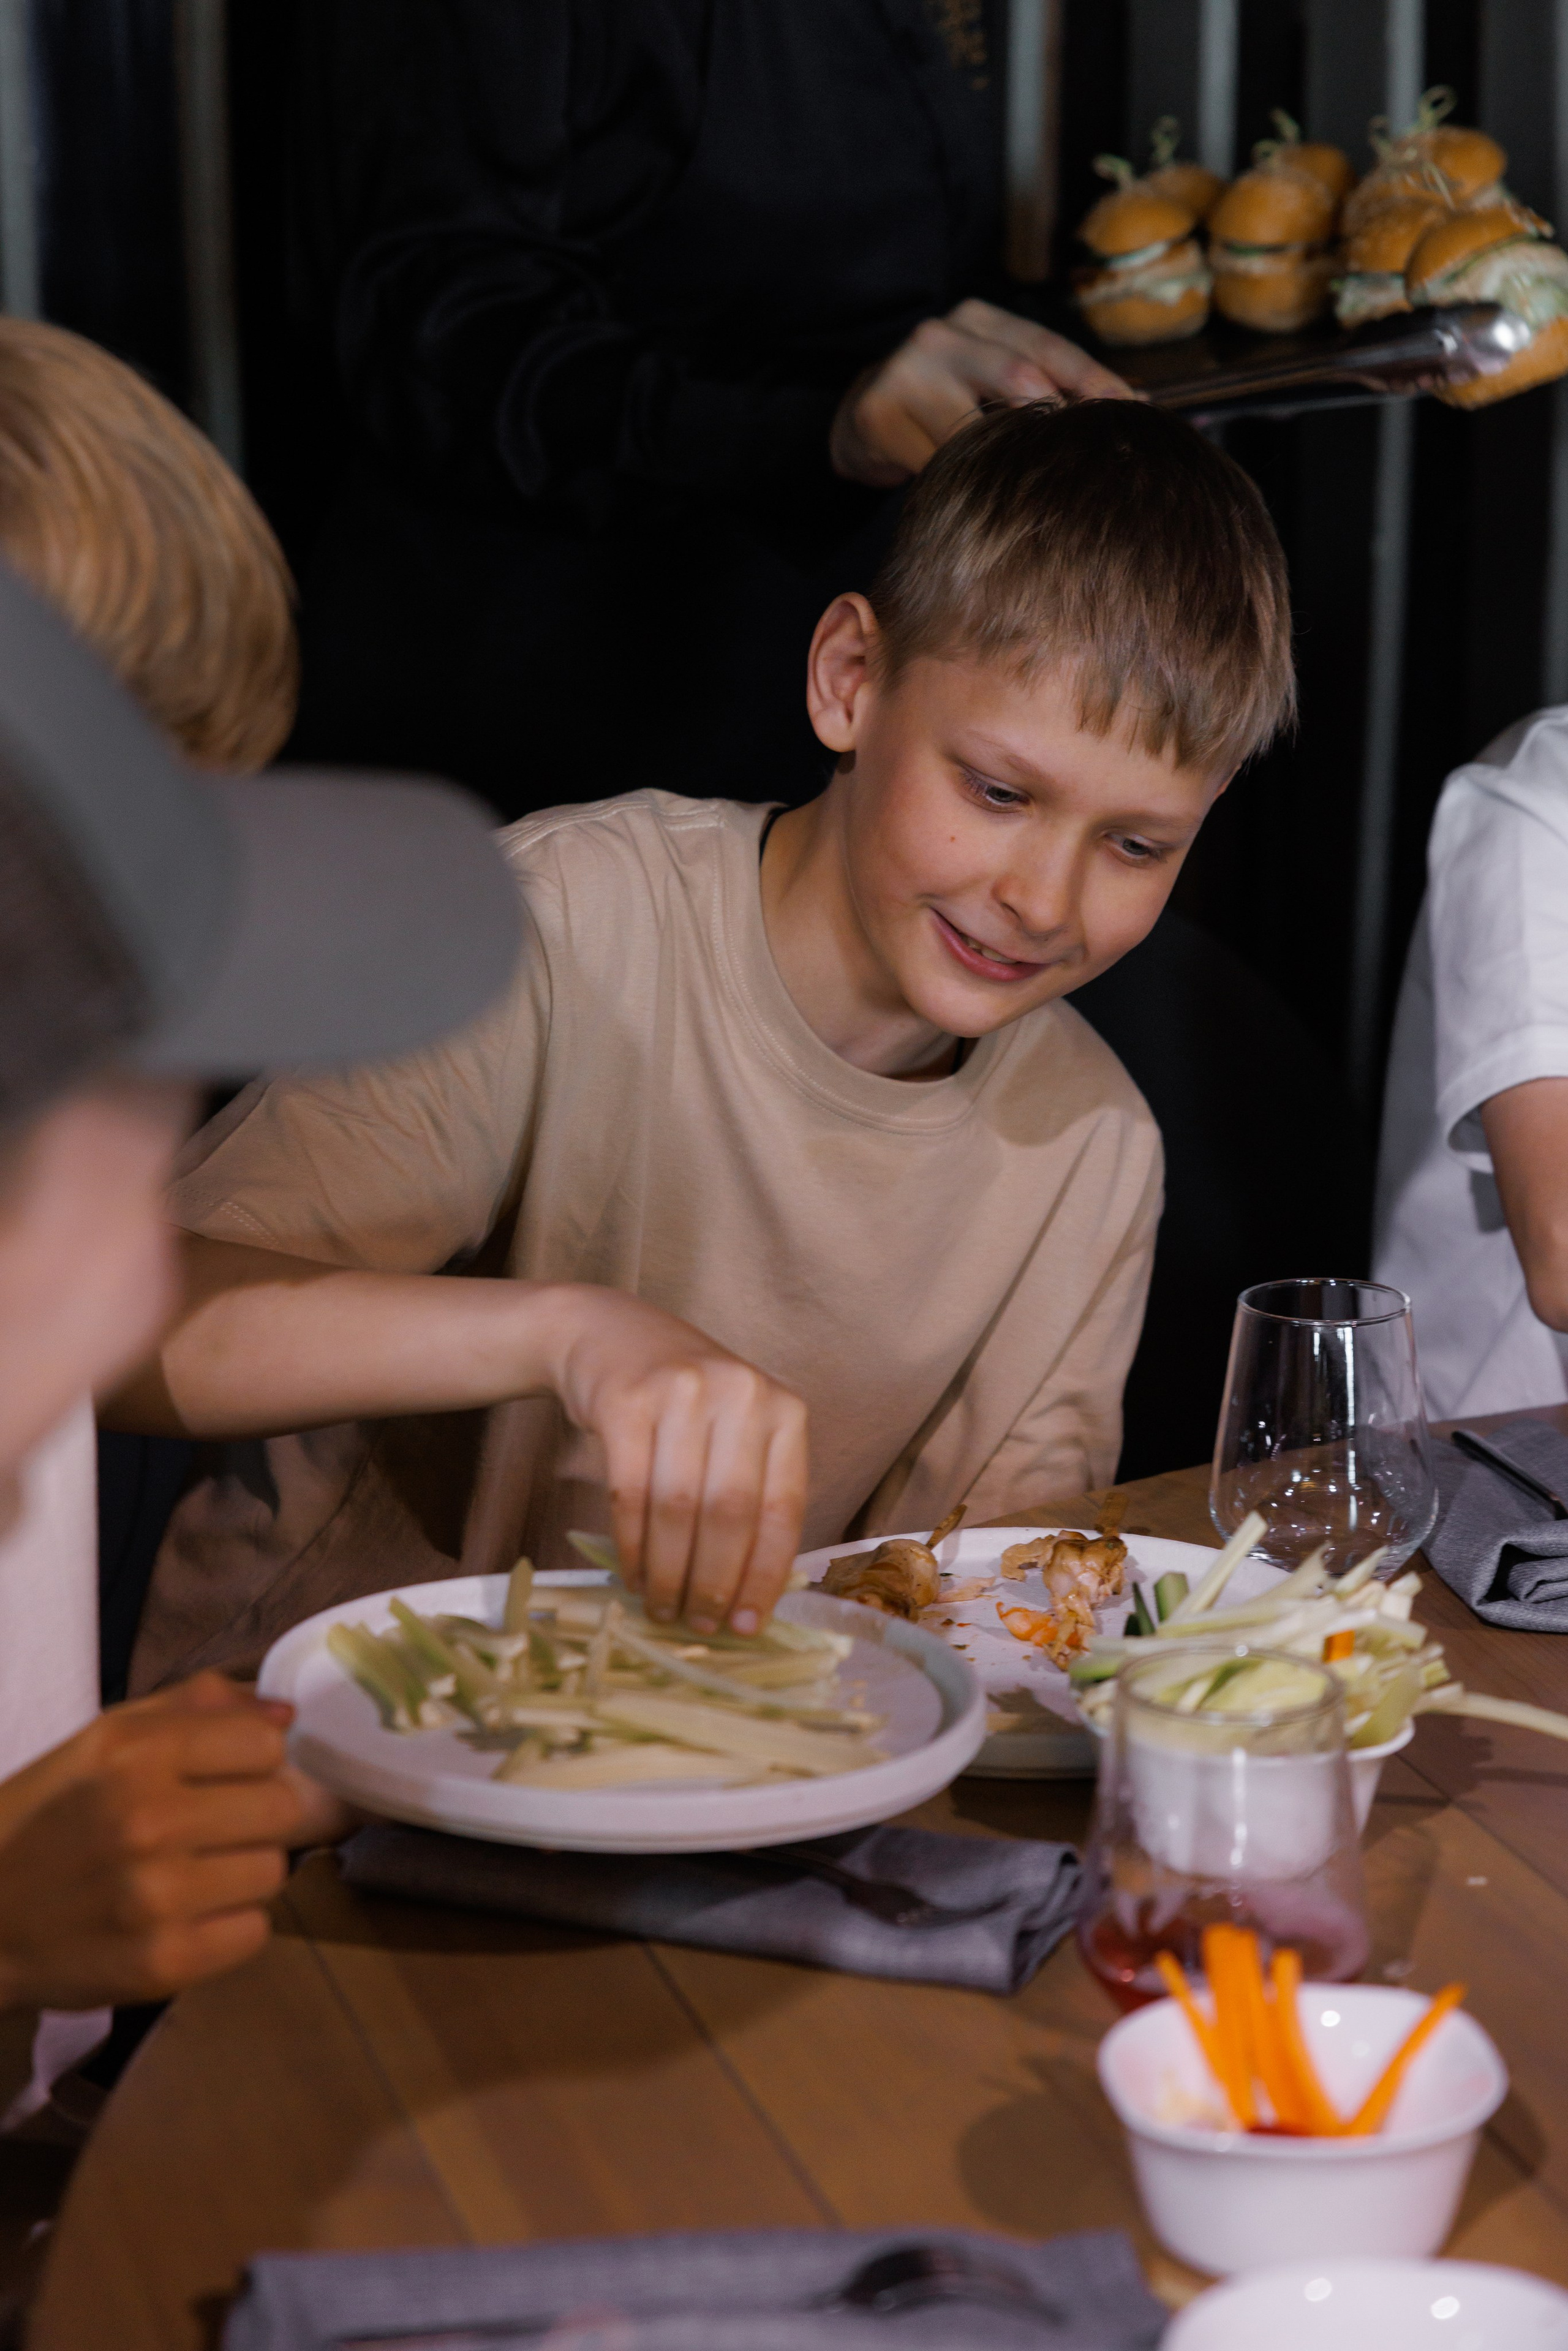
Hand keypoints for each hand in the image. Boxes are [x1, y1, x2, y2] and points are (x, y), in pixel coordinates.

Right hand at [0, 1672, 312, 2011]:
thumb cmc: (47, 1817)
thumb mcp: (103, 1739)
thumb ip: (195, 1706)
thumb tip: (285, 1713)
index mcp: (136, 1753)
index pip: (266, 1742)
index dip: (255, 1759)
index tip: (229, 1775)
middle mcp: (150, 1820)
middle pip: (283, 1808)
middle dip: (257, 1817)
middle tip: (216, 1830)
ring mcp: (158, 1896)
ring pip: (272, 1872)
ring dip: (243, 1874)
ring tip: (193, 1875)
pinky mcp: (164, 1962)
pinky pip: (255, 1933)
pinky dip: (229, 1928)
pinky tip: (186, 1919)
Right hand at [540, 1287, 807, 1635]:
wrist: (611, 1336)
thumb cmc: (686, 1403)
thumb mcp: (738, 1431)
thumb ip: (752, 1496)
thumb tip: (751, 1599)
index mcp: (783, 1409)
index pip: (782, 1508)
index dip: (765, 1575)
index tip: (748, 1626)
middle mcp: (739, 1393)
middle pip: (730, 1513)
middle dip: (714, 1582)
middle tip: (699, 1625)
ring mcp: (681, 1391)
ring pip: (677, 1509)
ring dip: (669, 1574)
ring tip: (663, 1609)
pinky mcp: (625, 1401)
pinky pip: (629, 1494)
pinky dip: (631, 1547)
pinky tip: (633, 1575)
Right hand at [829, 297, 1134, 487]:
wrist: (858, 421)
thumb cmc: (940, 408)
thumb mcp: (988, 381)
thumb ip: (1041, 386)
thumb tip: (1132, 406)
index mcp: (980, 319)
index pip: (1048, 348)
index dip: (1094, 381)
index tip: (1134, 412)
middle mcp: (942, 335)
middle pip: (1018, 378)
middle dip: (1058, 422)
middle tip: (1091, 460)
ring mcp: (906, 370)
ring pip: (976, 426)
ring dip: (1008, 463)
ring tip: (1039, 491)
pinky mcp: (878, 413)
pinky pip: (934, 462)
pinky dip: (961, 485)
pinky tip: (981, 506)